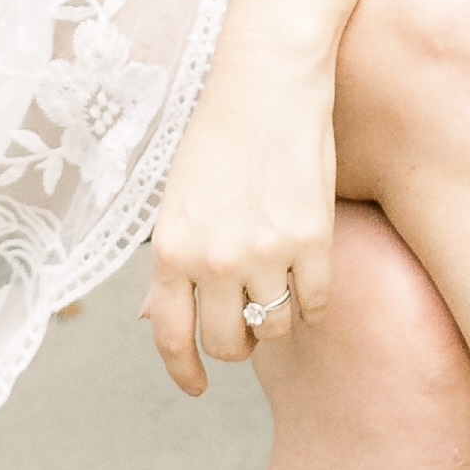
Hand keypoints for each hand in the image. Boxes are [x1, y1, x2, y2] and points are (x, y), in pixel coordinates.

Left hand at [146, 39, 340, 397]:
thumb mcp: (175, 201)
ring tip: (277, 286)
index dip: (184, 371)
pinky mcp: (313, 240)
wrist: (266, 83)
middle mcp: (213, 260)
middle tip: (245, 320)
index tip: (197, 387)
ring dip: (276, 319)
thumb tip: (152, 319)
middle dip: (236, 342)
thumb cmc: (217, 137)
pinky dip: (314, 300)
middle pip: (228, 344)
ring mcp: (265, 253)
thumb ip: (170, 264)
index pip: (170, 336)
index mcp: (170, 249)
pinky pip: (317, 305)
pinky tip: (309, 275)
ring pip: (274, 328)